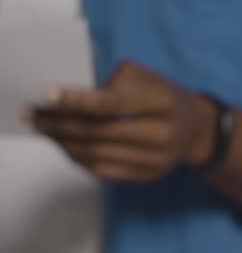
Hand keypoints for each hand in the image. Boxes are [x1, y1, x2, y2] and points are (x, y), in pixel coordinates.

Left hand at [27, 61, 215, 182]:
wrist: (196, 129)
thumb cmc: (162, 96)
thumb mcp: (146, 77)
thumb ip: (112, 83)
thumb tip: (69, 99)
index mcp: (163, 101)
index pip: (112, 103)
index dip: (77, 101)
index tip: (47, 96)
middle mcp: (164, 133)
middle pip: (100, 132)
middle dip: (61, 124)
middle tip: (35, 115)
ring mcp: (157, 158)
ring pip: (98, 154)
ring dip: (64, 142)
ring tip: (45, 130)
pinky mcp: (149, 175)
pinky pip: (104, 171)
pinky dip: (78, 158)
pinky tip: (66, 145)